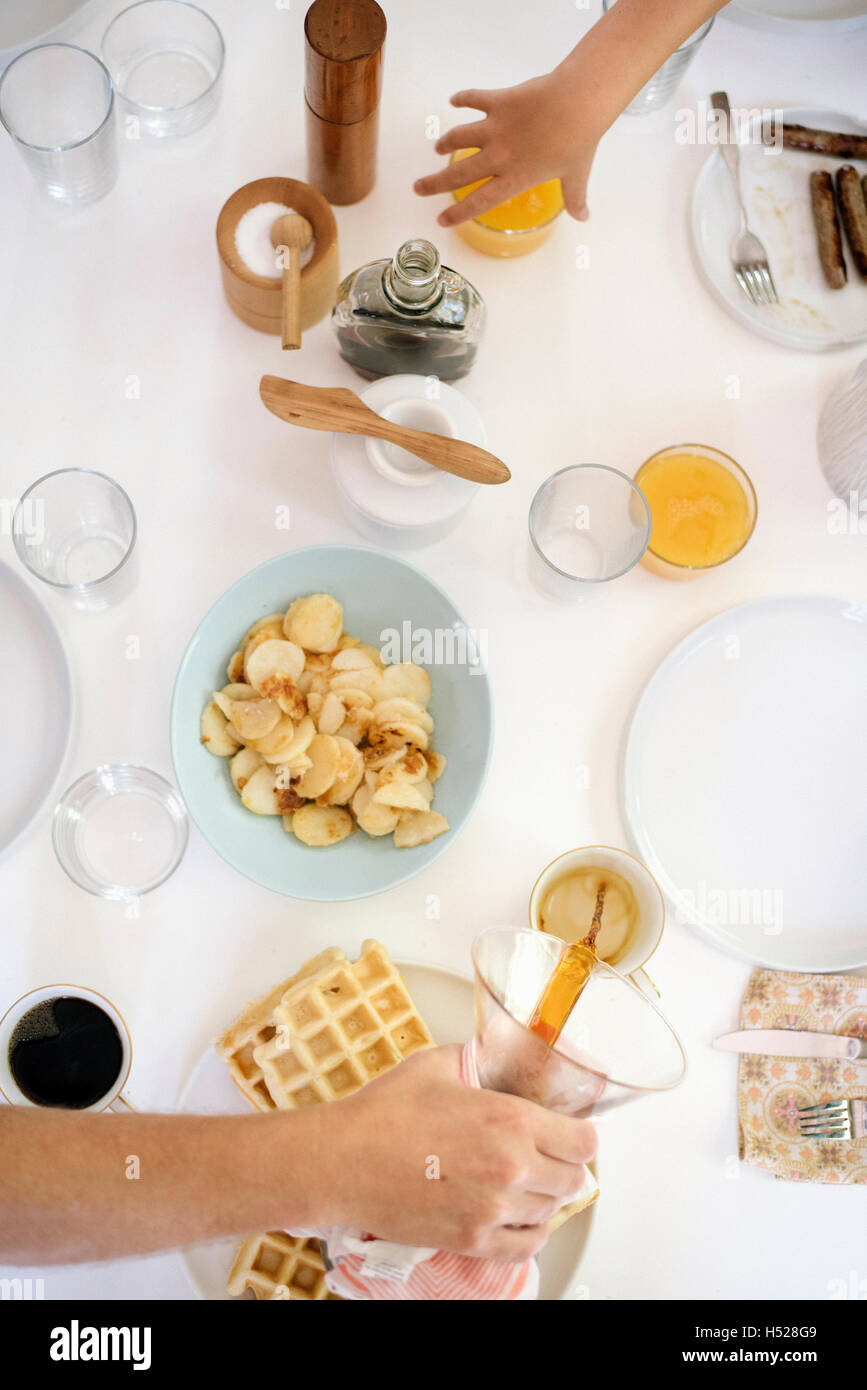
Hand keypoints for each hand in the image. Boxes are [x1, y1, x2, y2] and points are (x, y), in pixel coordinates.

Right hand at [314, 1045, 595, 1261]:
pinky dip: (529, 1231)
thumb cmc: (384, 1113)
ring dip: (543, 1196)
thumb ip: (479, 1061)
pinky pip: (527, 1245)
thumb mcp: (439, 1065)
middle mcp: (512, 1168)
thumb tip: (493, 1055)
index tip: (570, 1133)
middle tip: (544, 1155)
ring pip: (551, 1211)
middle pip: (573, 1178)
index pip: (583, 1141)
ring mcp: (494, 1210)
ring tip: (522, 1182)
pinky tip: (516, 1215)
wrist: (343, 1161)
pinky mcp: (473, 1240)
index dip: (579, 1135)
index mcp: (511, 1120)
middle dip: (563, 1164)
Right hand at [413, 69, 601, 227]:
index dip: (458, 213)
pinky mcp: (498, 101)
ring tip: (438, 147)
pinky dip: (463, 98)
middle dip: (435, 183)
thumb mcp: (576, 175)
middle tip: (418, 187)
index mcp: (515, 178)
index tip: (441, 220)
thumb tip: (582, 216)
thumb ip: (575, 198)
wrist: (577, 103)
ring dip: (446, 142)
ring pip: (459, 137)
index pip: (479, 202)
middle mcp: (498, 156)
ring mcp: (495, 128)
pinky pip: (474, 98)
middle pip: (458, 174)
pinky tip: (454, 100)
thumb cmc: (578, 142)